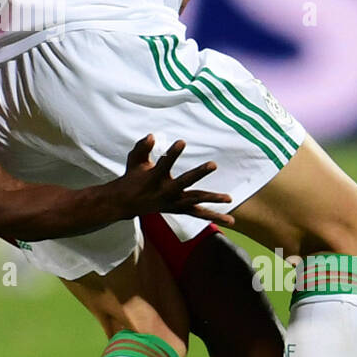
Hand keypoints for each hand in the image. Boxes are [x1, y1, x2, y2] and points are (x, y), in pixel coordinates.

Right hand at [110, 135, 232, 223]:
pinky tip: (230, 220)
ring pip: (195, 201)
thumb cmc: (132, 177)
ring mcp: (173, 202)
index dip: (173, 153)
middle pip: (185, 182)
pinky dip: (213, 216)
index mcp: (154, 178)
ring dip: (212, 199)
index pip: (165, 163)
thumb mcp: (134, 160)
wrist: (126, 203)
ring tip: (229, 199)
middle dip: (199, 173)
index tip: (182, 142)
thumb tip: (152, 136)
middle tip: (213, 164)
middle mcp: (166, 191)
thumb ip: (142, 148)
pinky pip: (198, 213)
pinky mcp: (179, 209)